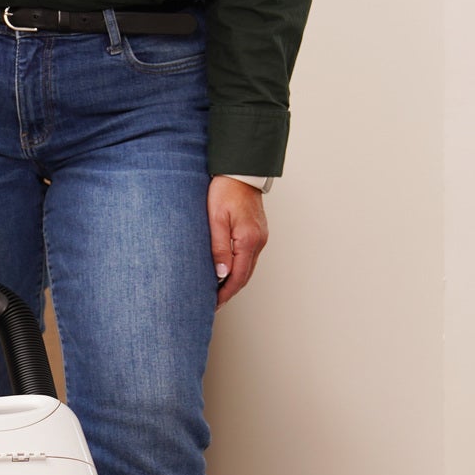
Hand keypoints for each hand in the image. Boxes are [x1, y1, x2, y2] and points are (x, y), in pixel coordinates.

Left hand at [210, 177, 268, 305]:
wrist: (240, 171)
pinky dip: (239, 268)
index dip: (226, 293)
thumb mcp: (216, 219)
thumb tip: (221, 274)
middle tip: (214, 303)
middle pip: (245, 276)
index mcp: (249, 240)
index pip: (238, 276)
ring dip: (234, 281)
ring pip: (248, 267)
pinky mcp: (258, 232)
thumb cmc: (225, 190)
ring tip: (218, 291)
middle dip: (230, 291)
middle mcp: (259, 241)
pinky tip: (227, 271)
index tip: (214, 304)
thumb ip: (219, 247)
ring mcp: (261, 237)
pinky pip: (249, 257)